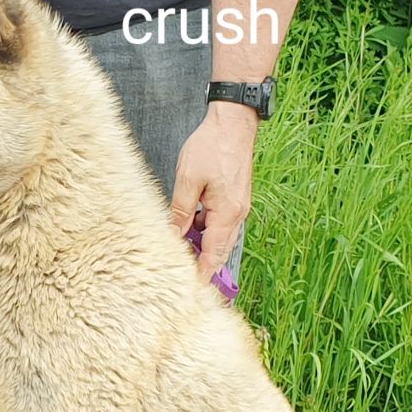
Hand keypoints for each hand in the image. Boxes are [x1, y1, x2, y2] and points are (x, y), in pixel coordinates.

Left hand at [170, 102, 257, 277]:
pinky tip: (190, 225)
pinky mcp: (235, 200)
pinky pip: (221, 224)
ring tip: (181, 250)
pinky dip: (207, 231)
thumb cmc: (211, 146)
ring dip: (203, 247)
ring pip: (220, 238)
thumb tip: (173, 236)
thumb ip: (180, 211)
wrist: (233, 122)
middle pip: (219, 252)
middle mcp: (237, 215)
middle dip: (202, 265)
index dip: (202, 274)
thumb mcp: (188, 180)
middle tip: (182, 275)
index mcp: (226, 214)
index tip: (190, 289)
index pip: (213, 256)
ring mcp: (238, 208)